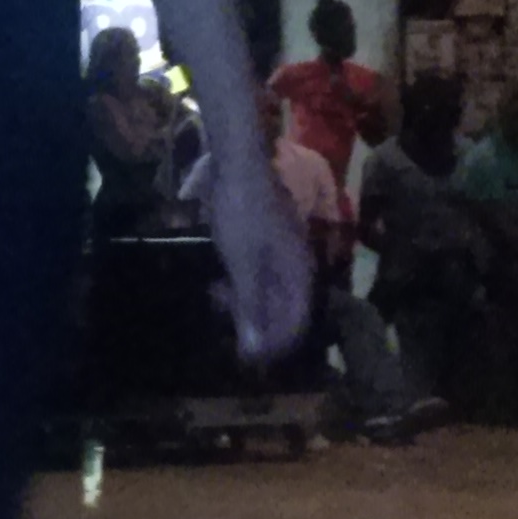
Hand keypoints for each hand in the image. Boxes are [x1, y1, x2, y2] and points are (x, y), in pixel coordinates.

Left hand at [204, 170, 316, 365]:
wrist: (239, 162)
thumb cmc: (242, 213)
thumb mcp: (244, 263)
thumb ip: (252, 305)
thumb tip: (256, 351)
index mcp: (300, 275)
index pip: (297, 326)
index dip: (273, 346)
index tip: (244, 356)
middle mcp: (298, 268)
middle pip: (285, 313)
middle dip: (257, 326)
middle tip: (225, 323)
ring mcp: (285, 255)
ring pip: (271, 296)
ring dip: (245, 306)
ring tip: (217, 299)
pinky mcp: (269, 245)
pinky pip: (260, 278)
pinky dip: (241, 287)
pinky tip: (219, 283)